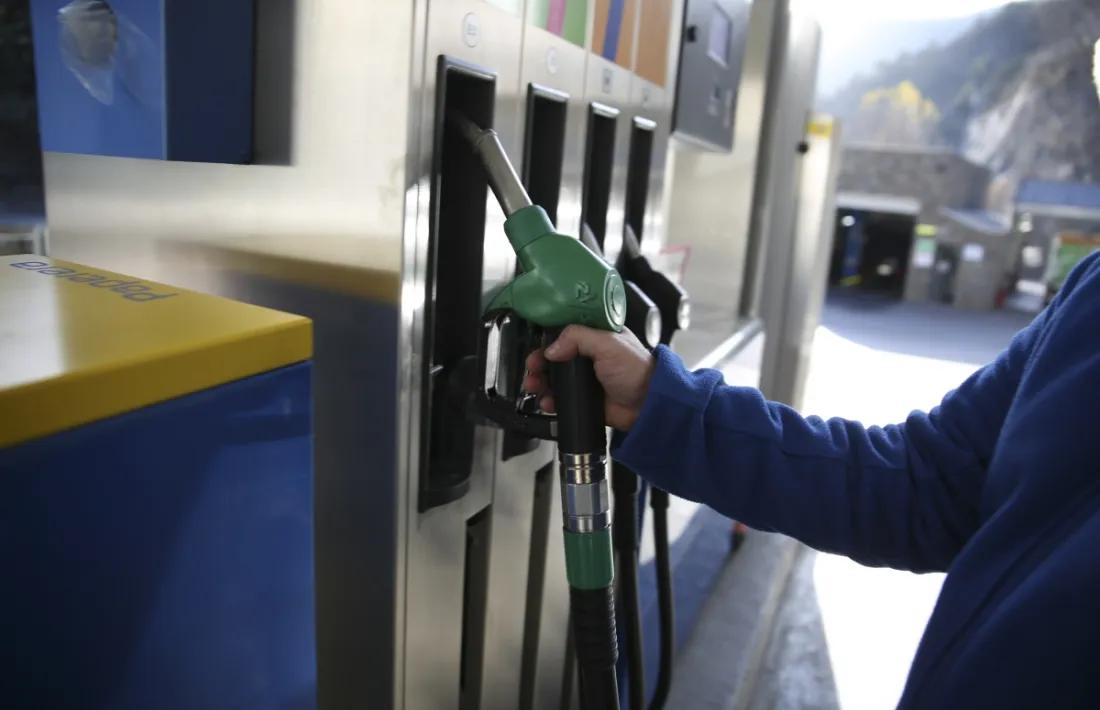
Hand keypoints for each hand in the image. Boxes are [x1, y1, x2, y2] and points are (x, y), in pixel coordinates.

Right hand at [523, 325, 655, 430]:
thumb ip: (578, 338)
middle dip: (540, 361)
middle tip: (532, 367)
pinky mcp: (585, 399)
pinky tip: (547, 402)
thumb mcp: (609, 344)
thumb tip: (552, 348)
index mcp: (597, 336)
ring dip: (541, 381)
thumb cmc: (637, 370)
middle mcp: (590, 356)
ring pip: (555, 378)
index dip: (549, 336)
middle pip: (556, 355)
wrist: (648, 405)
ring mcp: (586, 378)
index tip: (537, 343)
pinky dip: (551, 401)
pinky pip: (561, 399)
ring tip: (534, 385)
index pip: (566, 330)